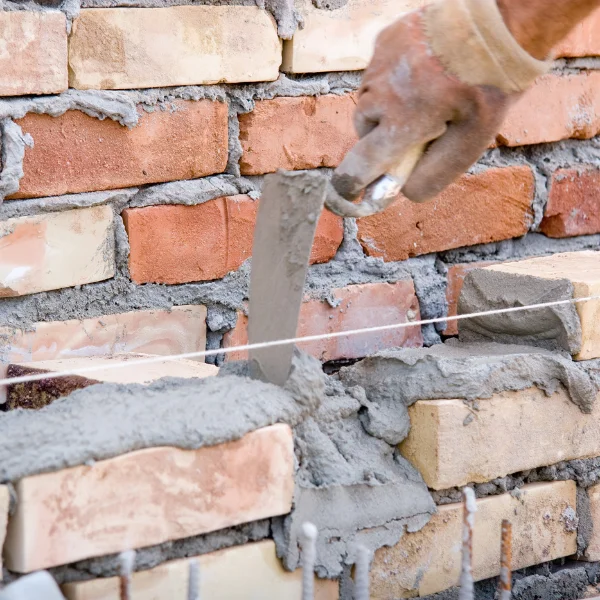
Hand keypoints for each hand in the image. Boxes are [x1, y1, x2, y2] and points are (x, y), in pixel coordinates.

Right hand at [331, 10, 512, 203]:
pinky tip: (422, 72)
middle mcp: (381, 93)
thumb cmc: (491, 82)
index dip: (352, 185)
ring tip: (423, 97)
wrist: (501, 19)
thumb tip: (405, 192)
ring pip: (369, 102)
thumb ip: (435, 172)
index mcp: (402, 122)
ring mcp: (379, 63)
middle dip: (382, 140)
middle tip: (416, 132)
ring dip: (387, 109)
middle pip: (364, 132)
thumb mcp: (472, 140)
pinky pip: (378, 73)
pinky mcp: (384, 41)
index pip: (360, 166)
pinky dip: (394, 81)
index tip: (349, 194)